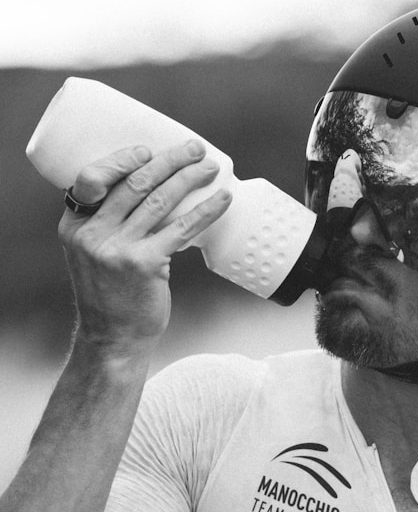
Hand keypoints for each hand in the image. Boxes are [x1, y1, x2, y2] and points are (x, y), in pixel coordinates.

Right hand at [58, 140, 230, 354]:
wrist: (115, 338)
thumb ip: (112, 226)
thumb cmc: (113, 295)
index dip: (122, 158)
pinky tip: (223, 200)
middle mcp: (92, 233)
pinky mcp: (145, 264)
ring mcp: (117, 248)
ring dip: (191, 178)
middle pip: (134, 183)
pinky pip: (181, 228)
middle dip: (169, 160)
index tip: (149, 150)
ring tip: (213, 168)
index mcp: (75, 225)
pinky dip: (205, 211)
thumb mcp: (96, 255)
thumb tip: (156, 194)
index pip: (92, 177)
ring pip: (160, 200)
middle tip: (196, 148)